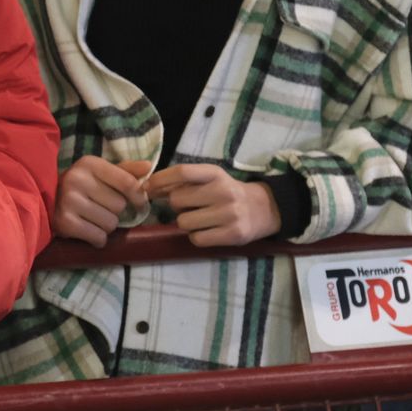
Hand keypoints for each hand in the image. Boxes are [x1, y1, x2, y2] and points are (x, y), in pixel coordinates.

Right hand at [54, 157, 152, 247]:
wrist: (46, 201)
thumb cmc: (80, 187)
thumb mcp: (100, 173)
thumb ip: (125, 170)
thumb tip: (148, 166)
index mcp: (89, 164)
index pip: (127, 182)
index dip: (139, 196)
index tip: (139, 203)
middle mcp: (77, 179)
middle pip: (120, 206)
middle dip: (115, 211)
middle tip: (101, 208)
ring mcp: (69, 201)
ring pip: (111, 223)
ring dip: (106, 226)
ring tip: (93, 219)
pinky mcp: (65, 222)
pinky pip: (99, 237)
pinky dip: (98, 238)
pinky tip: (88, 230)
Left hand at [144, 164, 280, 246]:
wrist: (263, 209)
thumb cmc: (227, 192)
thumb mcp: (209, 179)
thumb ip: (183, 181)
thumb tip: (149, 188)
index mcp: (215, 173)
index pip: (182, 172)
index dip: (160, 179)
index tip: (148, 188)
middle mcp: (223, 191)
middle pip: (177, 200)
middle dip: (176, 205)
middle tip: (188, 207)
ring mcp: (230, 214)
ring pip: (184, 222)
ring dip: (185, 222)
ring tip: (200, 219)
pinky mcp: (233, 234)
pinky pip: (197, 239)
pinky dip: (196, 236)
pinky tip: (207, 230)